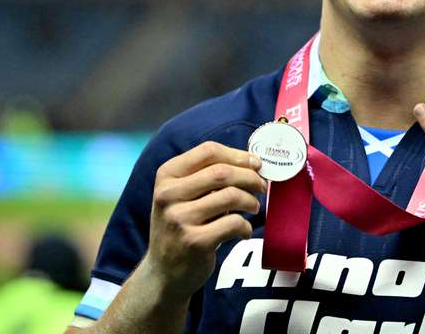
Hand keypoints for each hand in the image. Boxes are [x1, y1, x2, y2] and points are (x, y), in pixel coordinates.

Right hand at [146, 141, 266, 299]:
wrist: (164, 272)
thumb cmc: (182, 226)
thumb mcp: (182, 195)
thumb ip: (207, 177)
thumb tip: (252, 162)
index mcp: (166, 175)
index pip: (208, 151)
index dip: (238, 155)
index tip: (256, 163)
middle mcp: (168, 195)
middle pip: (222, 172)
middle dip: (250, 177)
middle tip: (261, 186)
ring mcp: (179, 219)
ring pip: (231, 196)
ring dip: (250, 201)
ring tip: (253, 207)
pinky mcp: (194, 242)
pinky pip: (233, 223)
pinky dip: (246, 226)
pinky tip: (243, 231)